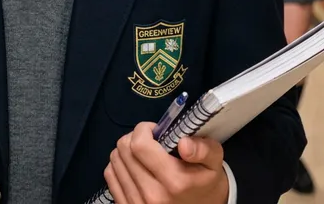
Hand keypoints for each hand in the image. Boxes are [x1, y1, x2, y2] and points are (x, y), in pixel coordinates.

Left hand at [105, 123, 228, 203]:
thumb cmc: (206, 183)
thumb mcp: (214, 163)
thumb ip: (203, 149)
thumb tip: (184, 144)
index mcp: (174, 181)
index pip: (139, 144)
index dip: (144, 129)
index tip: (156, 131)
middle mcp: (152, 195)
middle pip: (124, 148)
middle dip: (135, 137)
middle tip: (150, 141)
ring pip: (115, 159)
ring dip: (127, 150)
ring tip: (144, 154)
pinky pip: (110, 175)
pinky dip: (119, 165)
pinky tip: (135, 167)